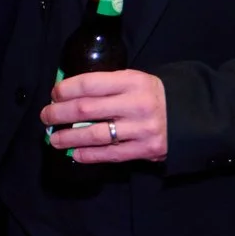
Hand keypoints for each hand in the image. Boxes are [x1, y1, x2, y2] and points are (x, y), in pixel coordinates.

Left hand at [40, 69, 167, 164]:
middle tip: (46, 117)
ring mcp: (142, 129)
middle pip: (86, 109)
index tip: (53, 94)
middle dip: (59, 114)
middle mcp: (137, 104)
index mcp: (132, 81)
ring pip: (95, 135)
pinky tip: (75, 153)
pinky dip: (89, 155)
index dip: (66, 90)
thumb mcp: (134, 81)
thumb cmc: (152, 96)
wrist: (189, 116)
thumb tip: (67, 95)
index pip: (90, 84)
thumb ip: (107, 85)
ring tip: (53, 139)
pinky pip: (111, 154)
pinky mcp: (146, 149)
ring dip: (69, 137)